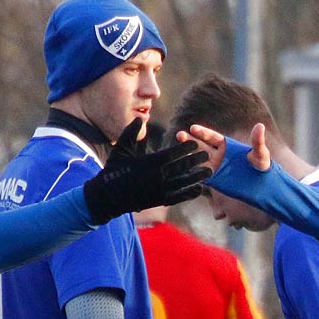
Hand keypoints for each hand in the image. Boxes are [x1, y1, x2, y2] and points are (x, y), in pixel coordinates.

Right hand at [82, 117, 210, 222]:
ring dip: (198, 176)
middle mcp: (157, 176)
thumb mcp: (121, 149)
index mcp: (149, 162)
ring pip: (184, 182)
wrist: (108, 196)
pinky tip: (199, 189)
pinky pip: (179, 197)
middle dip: (196, 160)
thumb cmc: (114, 169)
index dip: (185, 148)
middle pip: (182, 167)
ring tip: (210, 171)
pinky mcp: (159, 201)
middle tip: (209, 155)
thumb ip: (131, 133)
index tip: (195, 143)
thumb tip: (140, 118)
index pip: (172, 153)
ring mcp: (160, 190)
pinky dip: (190, 193)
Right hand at [180, 122, 270, 175]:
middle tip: (179, 135)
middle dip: (189, 140)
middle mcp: (217, 154)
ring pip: (197, 160)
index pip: (212, 136)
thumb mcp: (260, 154)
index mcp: (226, 145)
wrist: (263, 185)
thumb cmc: (263, 167)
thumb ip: (257, 141)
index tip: (193, 128)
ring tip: (176, 152)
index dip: (203, 132)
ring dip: (187, 156)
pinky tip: (183, 171)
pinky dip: (192, 173)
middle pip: (200, 146)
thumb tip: (260, 126)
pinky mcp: (214, 180)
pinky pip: (201, 175)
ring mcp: (214, 167)